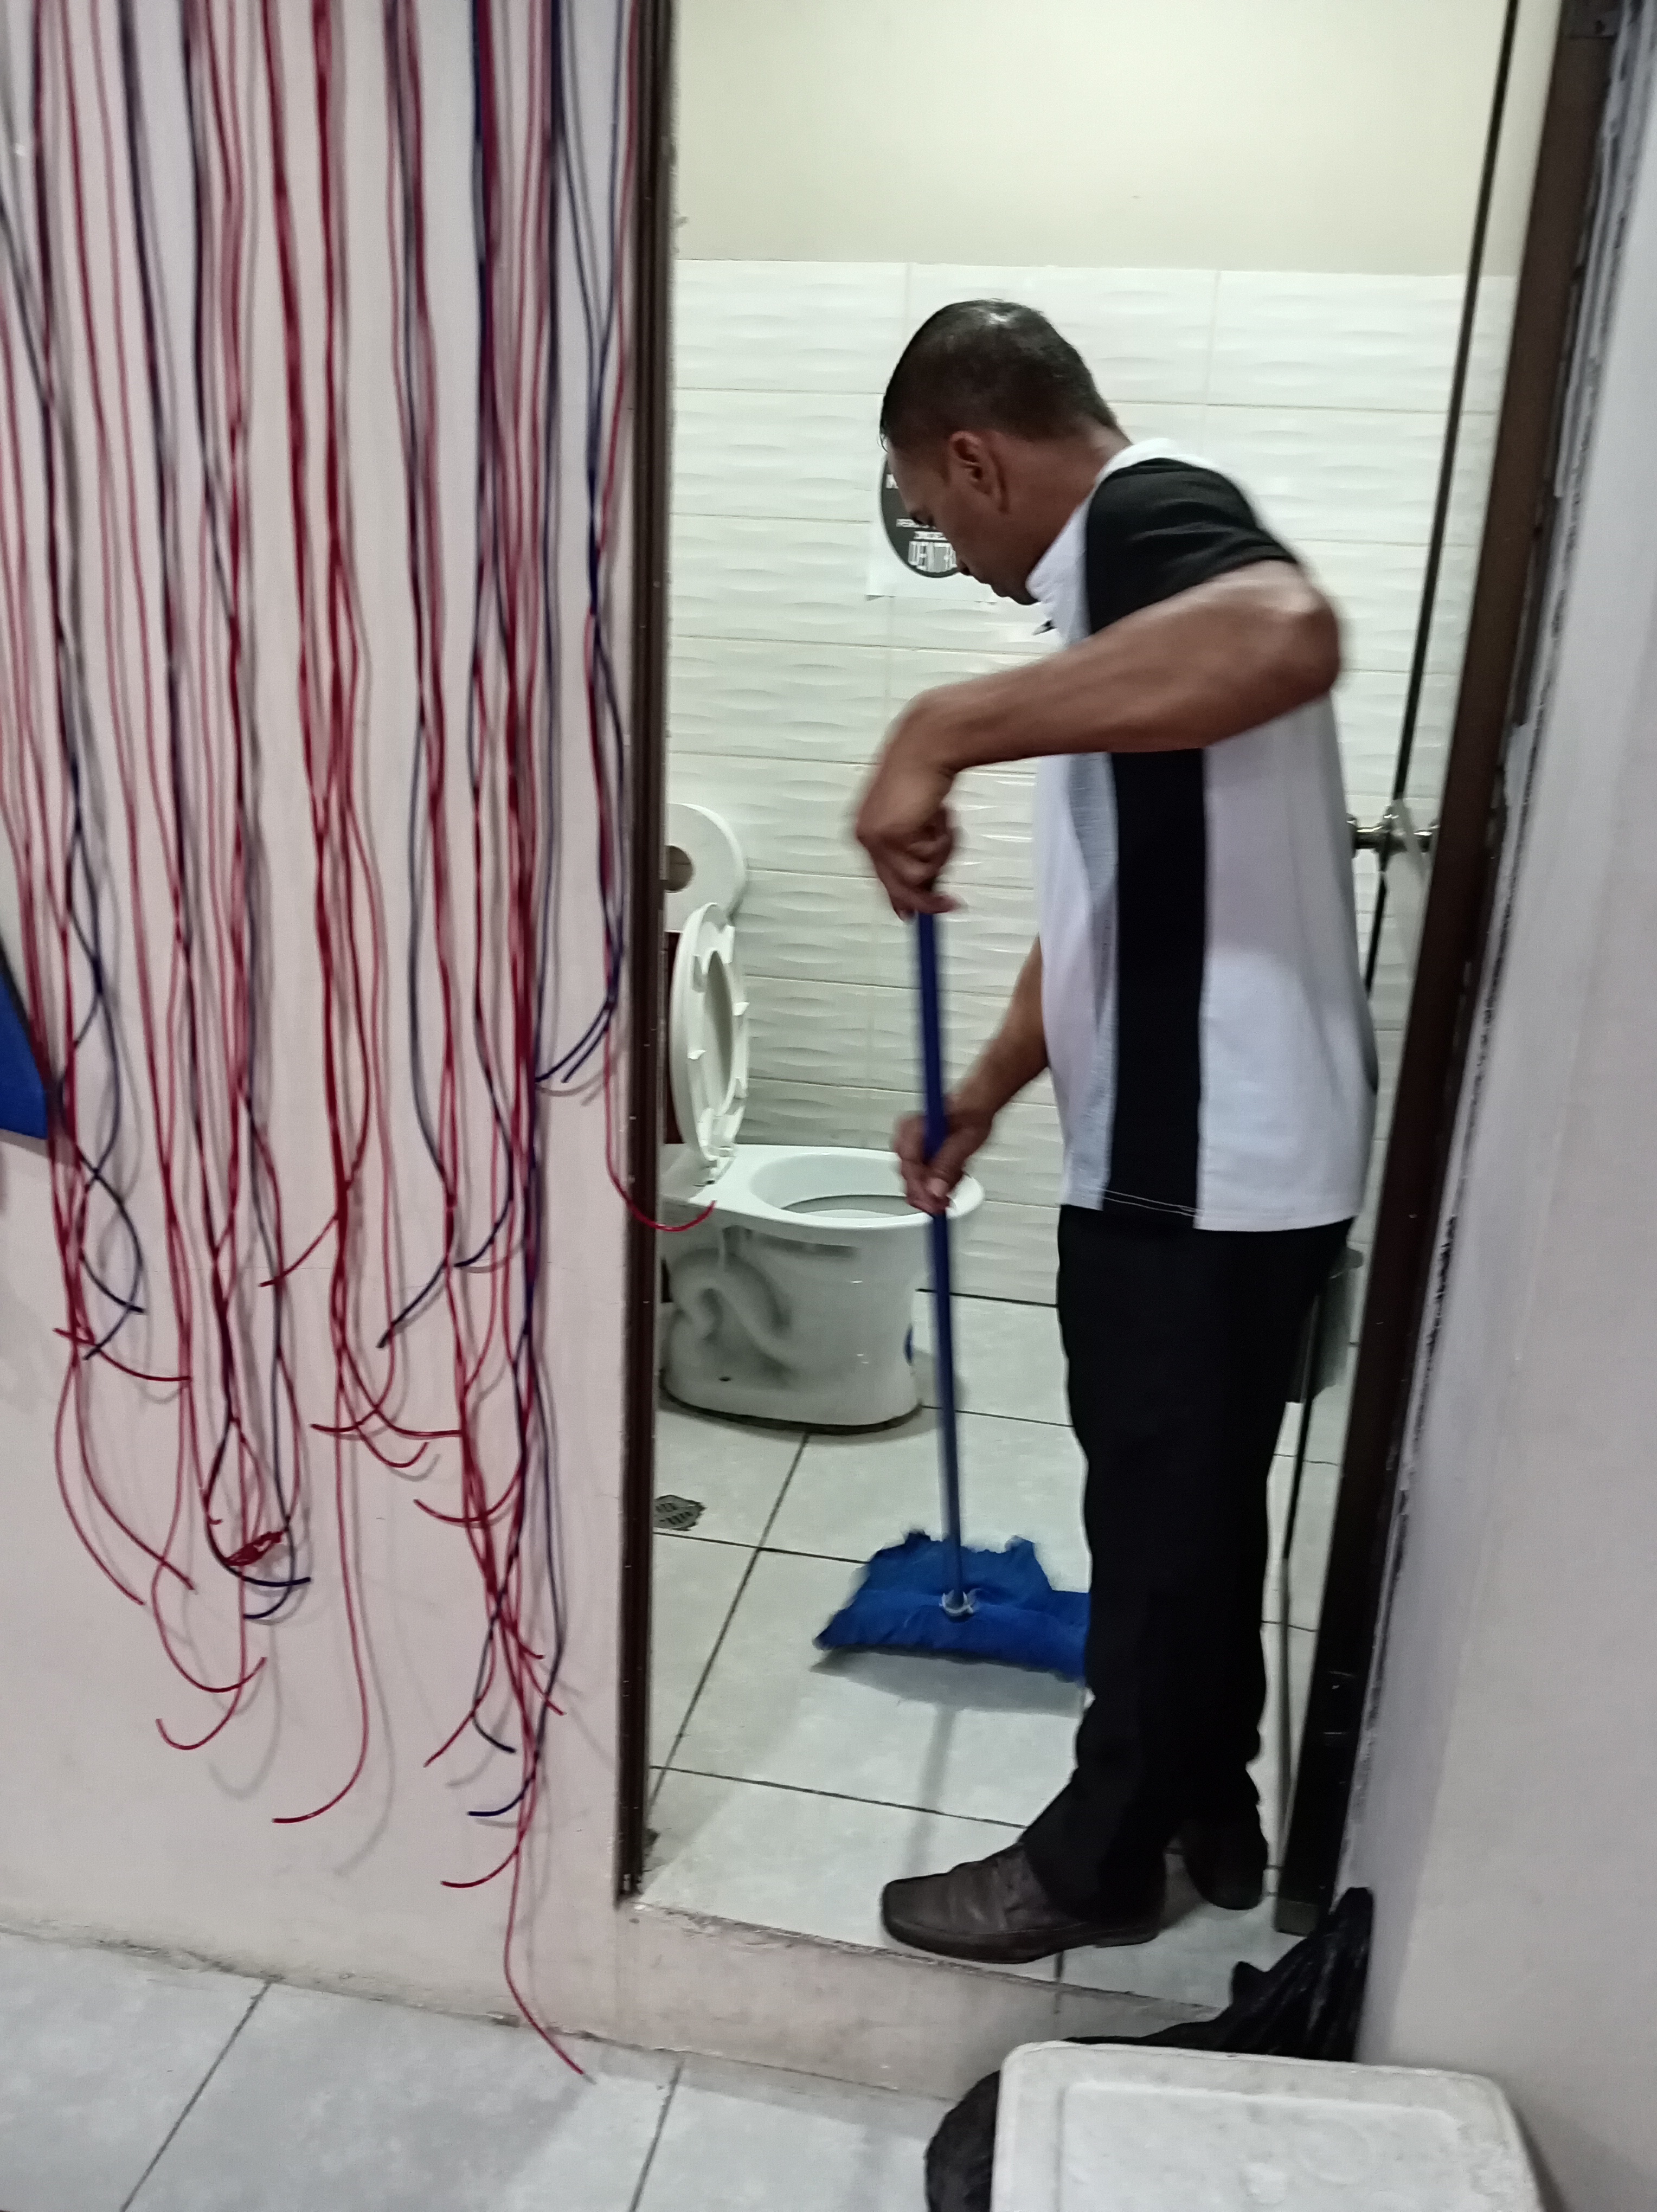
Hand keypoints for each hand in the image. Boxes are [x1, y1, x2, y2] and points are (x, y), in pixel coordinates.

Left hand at [854, 702, 958, 915]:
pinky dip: (942, 843)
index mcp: (865, 831)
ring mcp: (875, 839)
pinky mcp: (891, 837)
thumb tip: (929, 887)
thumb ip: (917, 849)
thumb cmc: (926, 773)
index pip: (883, 877)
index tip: (917, 915)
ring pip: (917, 878)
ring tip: (945, 824)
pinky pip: (926, 864)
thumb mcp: (919, 817)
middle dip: (927, 898)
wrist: (928, 745)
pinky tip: (941, 815)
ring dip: (942, 854)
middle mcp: (864, 837)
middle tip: (953, 905)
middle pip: (896, 888)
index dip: (902, 898)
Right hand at [893, 1094, 994, 1215]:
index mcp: (913, 1129)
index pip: (908, 1167)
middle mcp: (907, 1138)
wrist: (975, 1107)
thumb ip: (948, 1165)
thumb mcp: (964, 1141)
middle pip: (909, 1176)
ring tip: (956, 1178)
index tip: (934, 1205)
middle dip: (928, 1192)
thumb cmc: (970, 1115)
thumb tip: (935, 1190)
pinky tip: (952, 1176)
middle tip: (945, 1202)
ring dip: (936, 1188)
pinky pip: (923, 1177)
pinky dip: (938, 1182)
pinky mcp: (920, 1155)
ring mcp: (911, 1147)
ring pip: (916, 1180)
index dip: (920, 1190)